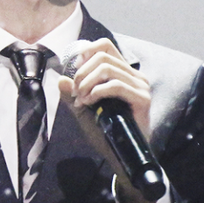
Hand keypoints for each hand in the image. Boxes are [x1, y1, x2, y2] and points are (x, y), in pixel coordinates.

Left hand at [59, 38, 154, 202]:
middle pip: (102, 56)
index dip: (85, 51)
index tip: (73, 68)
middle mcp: (134, 76)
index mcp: (123, 73)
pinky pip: (116, 85)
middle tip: (75, 92)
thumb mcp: (84, 111)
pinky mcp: (142, 99)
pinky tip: (88, 103)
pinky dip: (96, 91)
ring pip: (107, 68)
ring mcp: (140, 86)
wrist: (122, 156)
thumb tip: (61, 80)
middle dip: (81, 72)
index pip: (105, 46)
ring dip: (87, 83)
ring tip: (80, 100)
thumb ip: (73, 95)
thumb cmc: (106, 133)